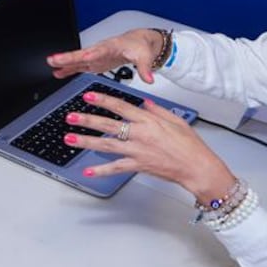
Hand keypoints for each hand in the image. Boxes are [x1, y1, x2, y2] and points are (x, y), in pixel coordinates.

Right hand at [47, 28, 164, 83]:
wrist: (138, 42)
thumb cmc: (139, 46)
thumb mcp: (145, 56)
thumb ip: (145, 68)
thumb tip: (149, 79)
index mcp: (112, 47)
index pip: (99, 50)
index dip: (91, 54)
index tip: (82, 57)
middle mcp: (100, 50)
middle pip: (82, 53)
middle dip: (68, 56)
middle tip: (53, 58)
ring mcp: (95, 57)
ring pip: (77, 59)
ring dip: (64, 62)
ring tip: (50, 65)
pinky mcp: (94, 62)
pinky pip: (79, 65)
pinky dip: (68, 69)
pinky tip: (58, 73)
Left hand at [61, 92, 233, 203]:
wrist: (197, 167)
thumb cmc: (190, 146)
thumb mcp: (176, 120)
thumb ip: (157, 110)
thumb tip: (144, 102)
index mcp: (148, 121)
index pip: (120, 106)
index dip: (103, 100)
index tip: (89, 96)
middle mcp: (140, 134)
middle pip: (108, 125)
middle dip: (86, 120)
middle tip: (70, 116)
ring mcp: (137, 151)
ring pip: (106, 145)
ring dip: (86, 141)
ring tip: (69, 138)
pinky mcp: (138, 165)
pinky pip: (116, 168)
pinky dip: (101, 171)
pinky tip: (87, 171)